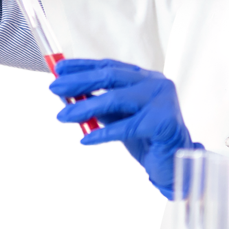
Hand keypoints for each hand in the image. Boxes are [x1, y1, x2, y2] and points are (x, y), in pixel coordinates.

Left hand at [49, 58, 202, 199]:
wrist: (173, 162)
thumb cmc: (146, 138)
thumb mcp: (119, 117)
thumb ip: (100, 105)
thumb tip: (68, 96)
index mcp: (145, 78)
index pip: (110, 66)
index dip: (83, 66)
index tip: (60, 68)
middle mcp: (155, 84)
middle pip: (111, 76)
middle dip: (79, 81)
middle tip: (55, 87)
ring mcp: (162, 101)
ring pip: (116, 99)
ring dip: (85, 107)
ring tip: (62, 116)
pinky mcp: (164, 122)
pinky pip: (127, 127)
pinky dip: (103, 133)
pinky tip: (86, 139)